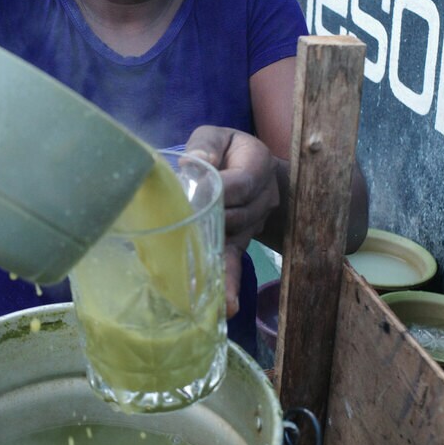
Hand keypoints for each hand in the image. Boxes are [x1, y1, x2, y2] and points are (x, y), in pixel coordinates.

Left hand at [185, 126, 281, 317]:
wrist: (250, 170)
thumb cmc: (225, 150)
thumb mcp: (216, 137)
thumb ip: (205, 146)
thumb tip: (192, 163)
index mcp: (258, 164)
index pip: (242, 182)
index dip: (221, 189)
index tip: (193, 195)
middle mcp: (263, 197)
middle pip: (238, 214)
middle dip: (210, 219)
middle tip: (180, 223)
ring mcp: (253, 224)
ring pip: (234, 237)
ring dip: (210, 243)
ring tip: (188, 260)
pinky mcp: (240, 243)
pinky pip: (234, 262)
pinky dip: (229, 284)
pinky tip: (227, 307)